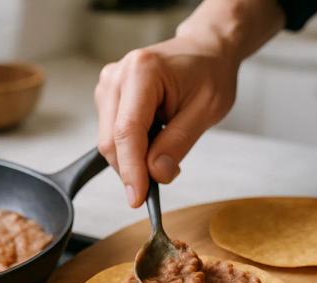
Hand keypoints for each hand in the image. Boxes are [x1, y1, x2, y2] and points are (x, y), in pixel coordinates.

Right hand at [94, 36, 238, 206]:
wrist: (203, 51)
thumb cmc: (209, 74)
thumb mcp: (206, 110)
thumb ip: (179, 142)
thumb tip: (155, 174)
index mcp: (142, 72)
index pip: (127, 131)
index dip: (131, 170)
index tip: (137, 199)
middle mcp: (117, 76)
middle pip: (111, 141)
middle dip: (133, 169)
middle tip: (165, 176)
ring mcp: (108, 86)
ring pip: (108, 142)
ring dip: (133, 159)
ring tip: (165, 148)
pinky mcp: (107, 97)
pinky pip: (112, 136)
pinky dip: (131, 149)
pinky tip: (153, 141)